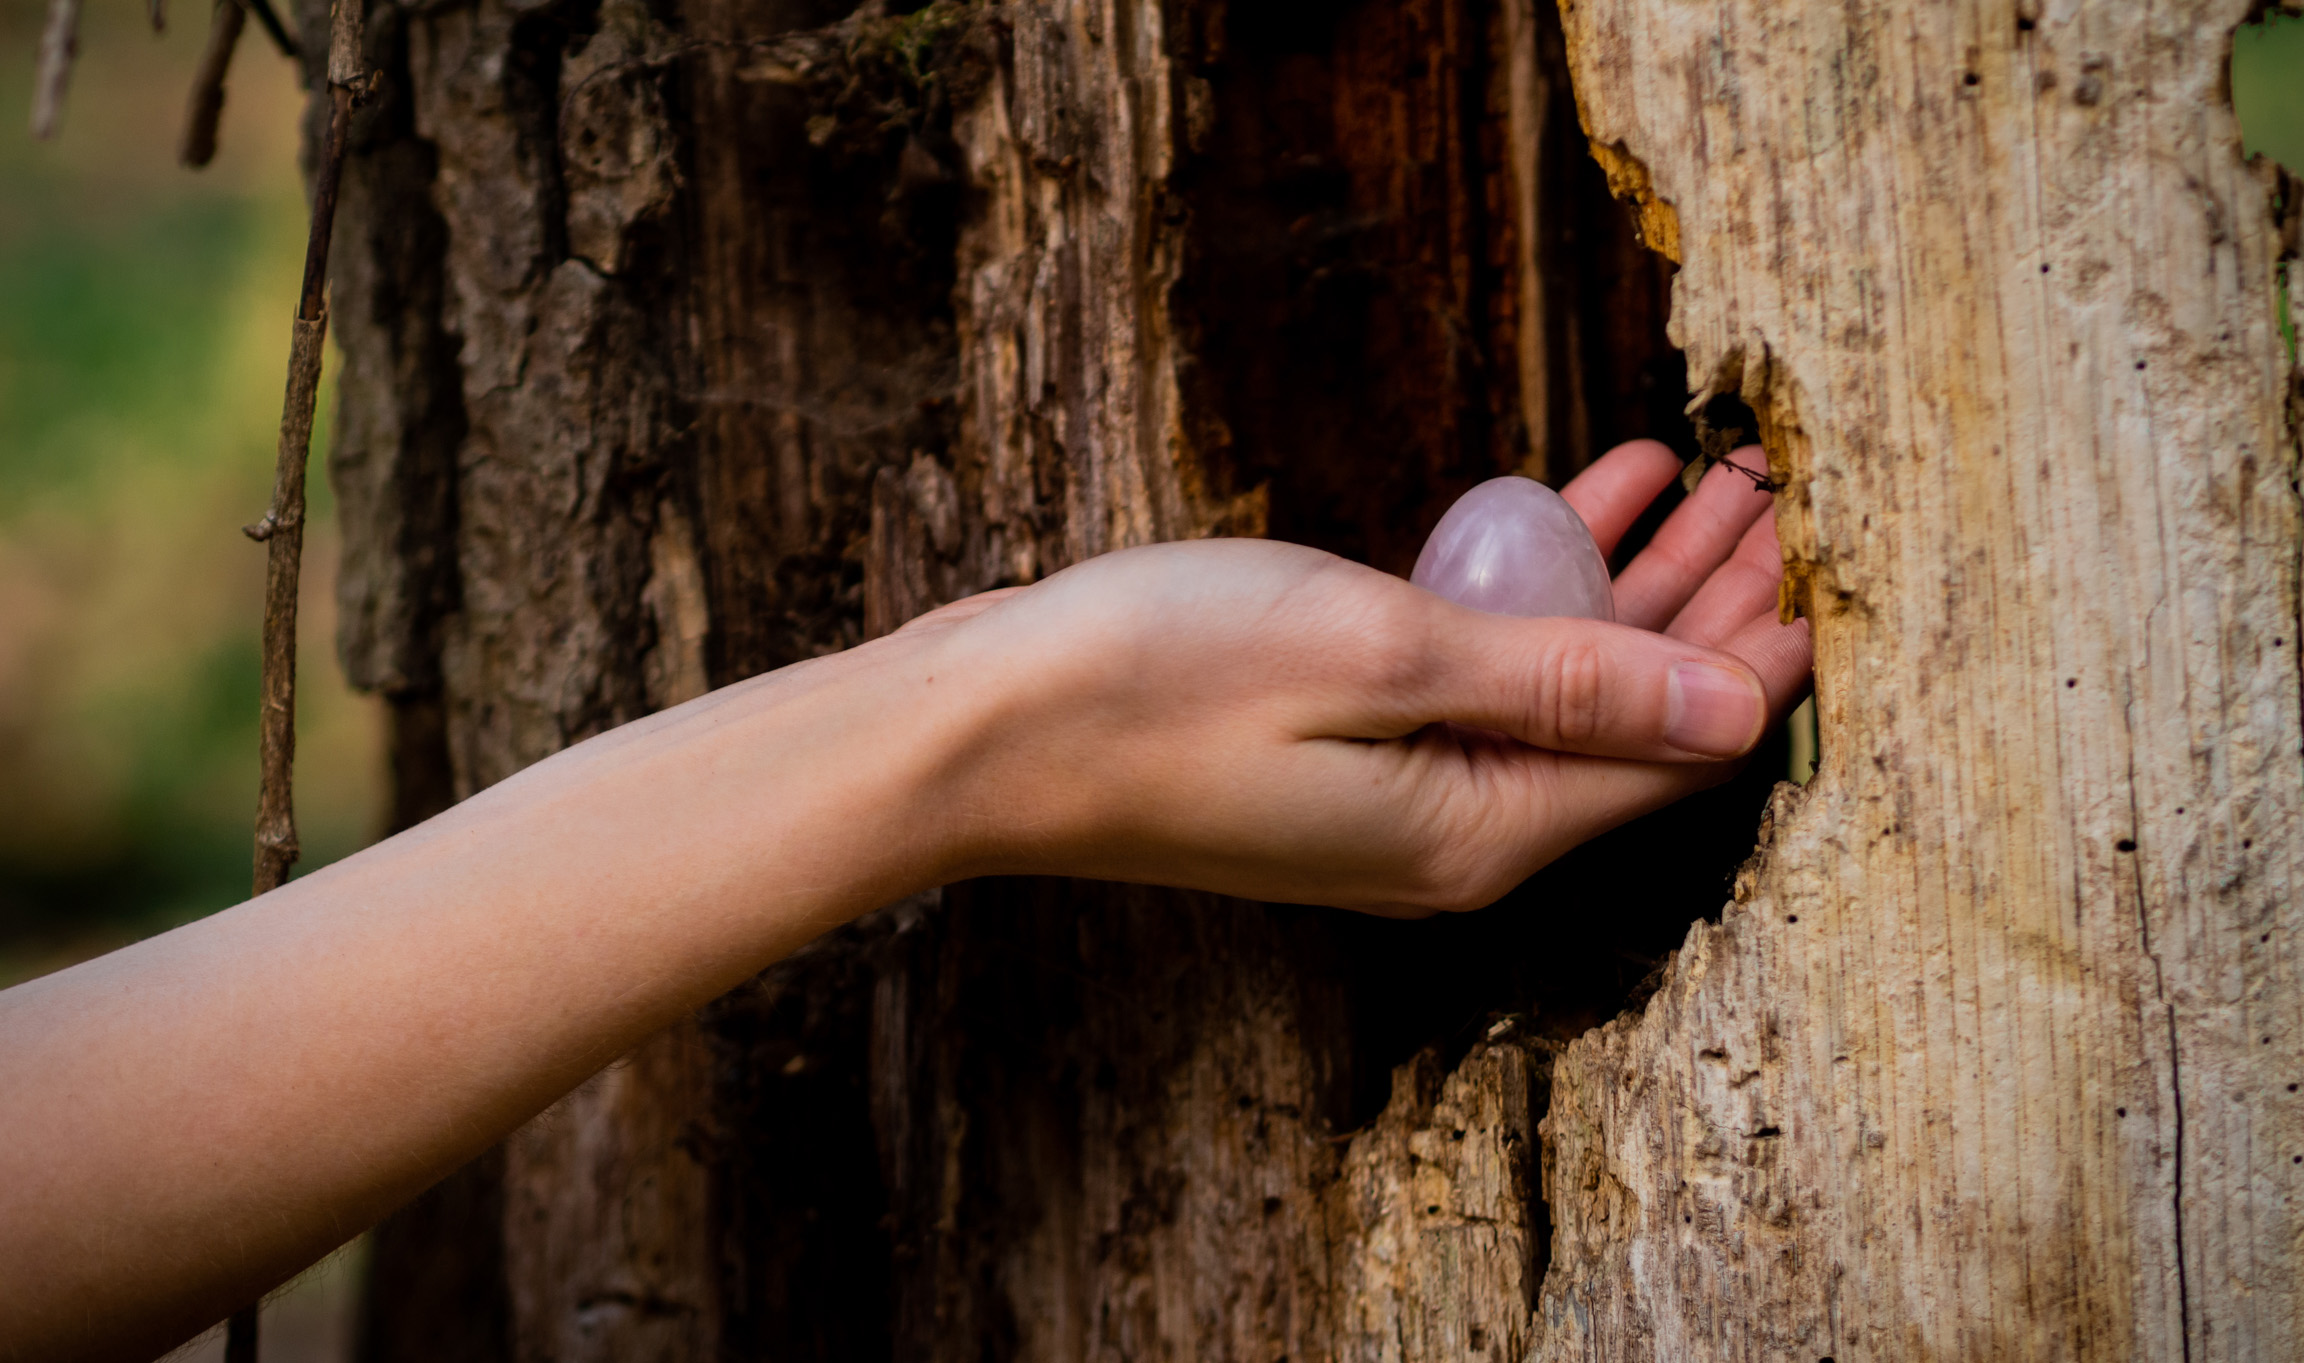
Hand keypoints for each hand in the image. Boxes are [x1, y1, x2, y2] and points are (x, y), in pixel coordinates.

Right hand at [912, 440, 1810, 915]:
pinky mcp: (1339, 753)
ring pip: (1555, 685)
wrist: (983, 730)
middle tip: (1779, 492)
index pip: (1670, 754)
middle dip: (1709, 607)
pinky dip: (1527, 590)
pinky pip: (1472, 672)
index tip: (1824, 561)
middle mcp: (1452, 835)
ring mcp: (1393, 798)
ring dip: (1628, 581)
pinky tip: (1571, 506)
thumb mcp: (1381, 657)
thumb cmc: (1159, 684)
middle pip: (1625, 721)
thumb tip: (1733, 713)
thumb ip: (1565, 685)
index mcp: (1481, 833)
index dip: (1755, 658)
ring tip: (1707, 478)